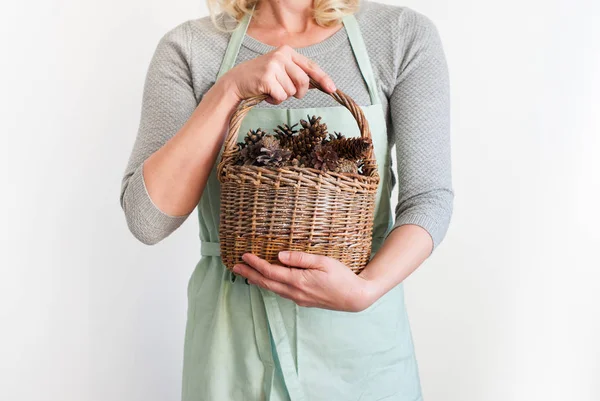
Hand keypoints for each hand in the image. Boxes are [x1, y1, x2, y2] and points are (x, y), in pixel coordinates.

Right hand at [221, 45, 335, 104]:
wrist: (237, 81)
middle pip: (304, 81)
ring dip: (283, 97)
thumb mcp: (281, 70)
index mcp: (288, 51)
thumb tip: (320, 83)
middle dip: (299, 93)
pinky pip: (281, 97)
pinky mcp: (267, 78)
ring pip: (292, 91)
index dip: (323, 79)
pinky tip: (266, 94)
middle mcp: (282, 55)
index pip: (311, 66)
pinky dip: (275, 100)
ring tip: (271, 90)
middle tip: (287, 93)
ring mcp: (273, 66)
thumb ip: (298, 73)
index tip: (332, 89)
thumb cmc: (262, 78)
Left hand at [232, 251, 376, 311]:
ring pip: (273, 289)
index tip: (244, 256)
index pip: (270, 272)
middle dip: (250, 274)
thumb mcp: (323, 262)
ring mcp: (299, 299)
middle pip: (267, 283)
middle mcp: (295, 292)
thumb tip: (280, 256)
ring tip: (246, 273)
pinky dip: (270, 285)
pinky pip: (281, 292)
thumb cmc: (342, 277)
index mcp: (298, 281)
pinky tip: (267, 281)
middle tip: (235, 267)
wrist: (355, 297)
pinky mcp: (303, 301)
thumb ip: (301, 258)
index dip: (255, 264)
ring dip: (258, 281)